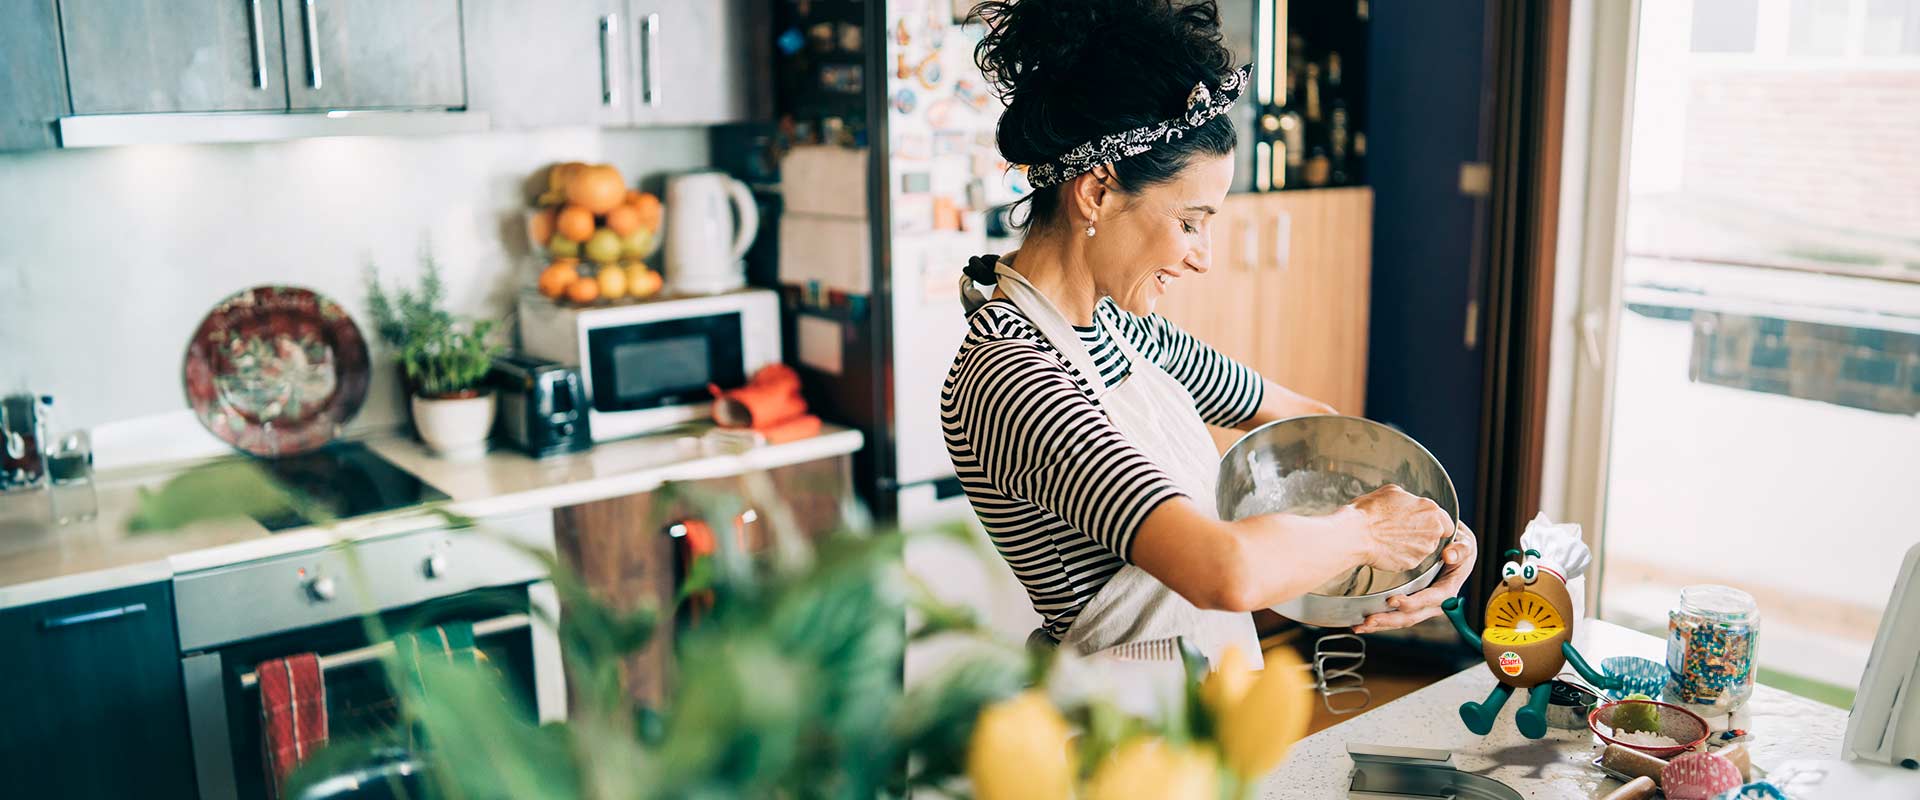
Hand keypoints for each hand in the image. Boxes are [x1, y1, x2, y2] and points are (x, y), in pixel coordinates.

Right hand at [1350, 485, 1452, 571]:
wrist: (1357, 534)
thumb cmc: (1370, 511)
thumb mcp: (1392, 492)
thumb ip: (1409, 499)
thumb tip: (1408, 502)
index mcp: (1431, 509)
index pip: (1446, 522)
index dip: (1434, 523)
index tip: (1423, 524)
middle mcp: (1433, 530)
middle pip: (1436, 536)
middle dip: (1423, 534)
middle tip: (1402, 531)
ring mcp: (1424, 549)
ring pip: (1424, 549)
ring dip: (1412, 545)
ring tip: (1392, 539)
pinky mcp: (1412, 563)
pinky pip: (1411, 559)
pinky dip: (1402, 556)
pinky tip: (1388, 548)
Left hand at [1354, 522, 1476, 633]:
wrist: (1454, 552)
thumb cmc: (1459, 548)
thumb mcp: (1465, 546)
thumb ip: (1460, 550)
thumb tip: (1449, 555)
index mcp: (1447, 591)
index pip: (1430, 599)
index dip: (1413, 602)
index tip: (1393, 601)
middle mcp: (1434, 604)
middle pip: (1411, 616)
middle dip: (1389, 620)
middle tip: (1369, 620)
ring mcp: (1421, 607)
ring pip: (1400, 620)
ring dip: (1380, 625)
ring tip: (1359, 626)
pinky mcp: (1411, 606)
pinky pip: (1395, 616)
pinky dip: (1379, 620)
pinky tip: (1361, 623)